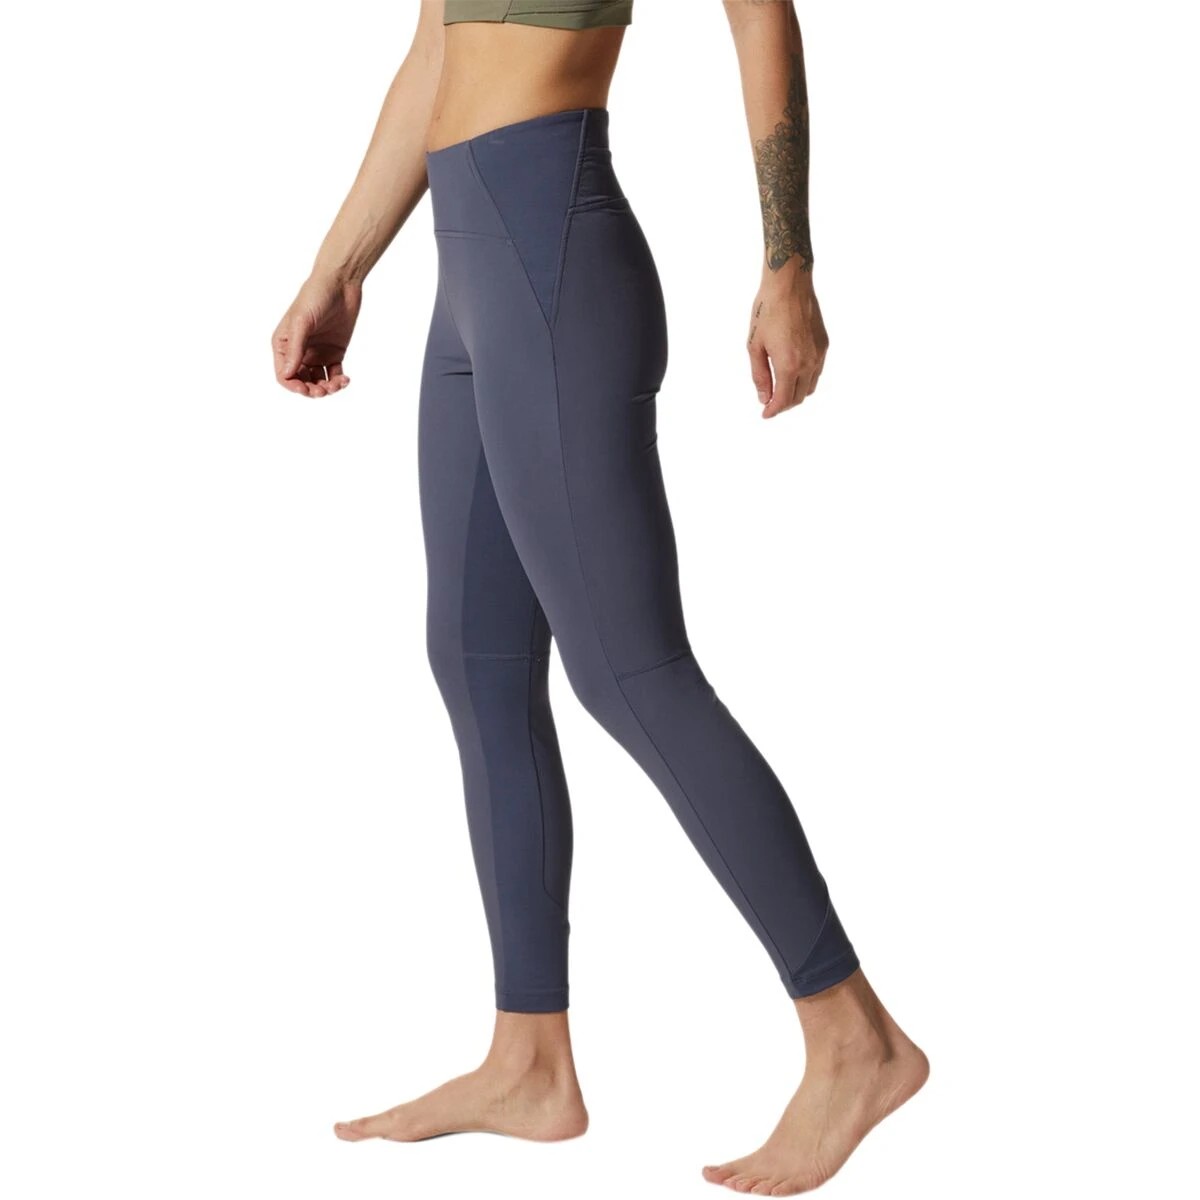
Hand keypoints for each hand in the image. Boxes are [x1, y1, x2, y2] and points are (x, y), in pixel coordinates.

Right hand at [271, 274, 362, 396]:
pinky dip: (339, 381)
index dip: (293, 386)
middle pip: (301, 381)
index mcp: (284, 344)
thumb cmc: (315, 296)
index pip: (284, 375)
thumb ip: (295, 348)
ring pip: (318, 381)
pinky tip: (345, 380)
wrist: (340, 283)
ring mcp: (317, 353)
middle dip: (311, 390)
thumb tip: (287, 374)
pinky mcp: (334, 353)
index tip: (306, 389)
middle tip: (323, 390)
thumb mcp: (301, 322)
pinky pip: (334, 374)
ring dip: (326, 388)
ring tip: (337, 384)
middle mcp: (299, 351)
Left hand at [745, 264, 828, 418]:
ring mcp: (819, 354)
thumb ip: (760, 376)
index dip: (773, 411)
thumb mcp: (755, 346)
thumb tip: (763, 397)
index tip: (765, 414)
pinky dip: (805, 379)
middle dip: (784, 405)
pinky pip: (817, 372)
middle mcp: (808, 363)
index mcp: (789, 365)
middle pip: (798, 397)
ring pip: (810, 387)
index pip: (783, 400)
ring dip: (796, 393)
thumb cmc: (767, 311)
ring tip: (781, 390)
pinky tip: (793, 373)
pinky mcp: (824, 344)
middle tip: (770, 403)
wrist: (790, 285)